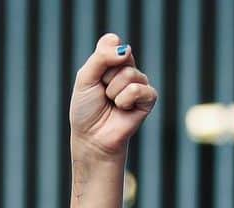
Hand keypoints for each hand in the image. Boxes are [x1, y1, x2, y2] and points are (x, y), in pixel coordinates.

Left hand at [70, 34, 156, 158]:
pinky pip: (138, 89)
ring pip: (129, 73)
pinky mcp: (148, 98)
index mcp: (111, 62)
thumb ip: (101, 58)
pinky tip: (122, 109)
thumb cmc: (86, 110)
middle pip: (121, 55)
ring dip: (113, 92)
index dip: (101, 57)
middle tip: (102, 93)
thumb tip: (126, 50)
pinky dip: (125, 100)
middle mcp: (126, 69)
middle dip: (106, 77)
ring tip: (111, 104)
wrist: (92, 138)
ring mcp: (139, 83)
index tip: (94, 77)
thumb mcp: (85, 78)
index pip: (111, 41)